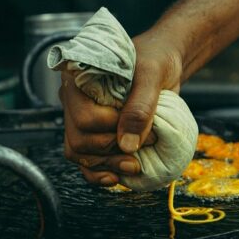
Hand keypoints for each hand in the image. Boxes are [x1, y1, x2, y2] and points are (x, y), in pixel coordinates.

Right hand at [60, 29, 182, 186]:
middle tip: (143, 148)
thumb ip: (140, 106)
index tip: (144, 126)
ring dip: (106, 166)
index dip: (111, 128)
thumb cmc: (155, 60)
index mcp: (80, 79)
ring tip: (133, 167)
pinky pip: (86, 160)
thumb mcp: (152, 75)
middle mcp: (76, 101)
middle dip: (111, 151)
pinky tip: (115, 178)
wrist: (163, 64)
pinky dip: (98, 174)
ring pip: (80, 154)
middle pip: (79, 140)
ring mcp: (84, 118)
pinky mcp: (96, 132)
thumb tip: (127, 144)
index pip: (83, 117)